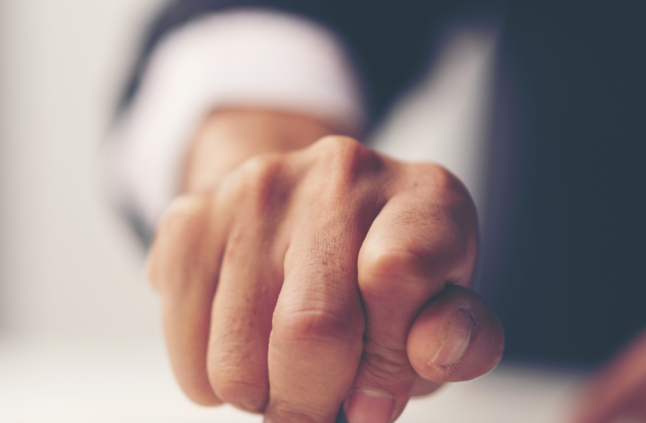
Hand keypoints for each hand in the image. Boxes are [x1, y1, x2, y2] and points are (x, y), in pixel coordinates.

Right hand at [145, 111, 503, 422]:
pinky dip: (210, 382)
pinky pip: (186, 345)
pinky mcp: (190, 217)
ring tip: (283, 374)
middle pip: (310, 328)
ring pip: (238, 356)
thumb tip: (429, 353)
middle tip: (317, 411)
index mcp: (424, 196)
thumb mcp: (443, 310)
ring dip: (260, 396)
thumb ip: (459, 340)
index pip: (396, 277)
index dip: (384, 363)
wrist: (309, 212)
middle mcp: (342, 172)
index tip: (374, 399)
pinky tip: (243, 352)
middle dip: (312, 403)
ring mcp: (257, 187)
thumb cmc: (388, 281)